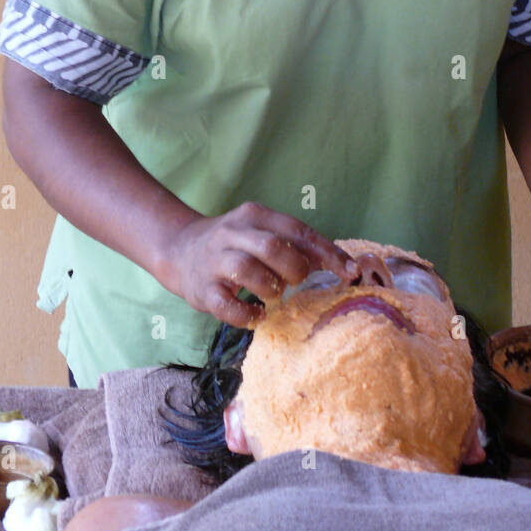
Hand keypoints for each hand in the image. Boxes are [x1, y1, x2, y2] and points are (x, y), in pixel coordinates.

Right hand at [169, 202, 358, 329]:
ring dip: (271, 288)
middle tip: (297, 281)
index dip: (327, 252)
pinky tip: (257, 314)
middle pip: (273, 247)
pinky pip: (228, 306)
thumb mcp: (261, 231)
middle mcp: (233, 233)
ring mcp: (215, 261)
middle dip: (295, 269)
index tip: (351, 271)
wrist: (180, 249)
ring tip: (274, 294)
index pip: (298, 230)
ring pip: (248, 271)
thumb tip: (338, 264)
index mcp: (254, 216)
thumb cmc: (235, 244)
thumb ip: (294, 243)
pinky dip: (248, 314)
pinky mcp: (202, 290)